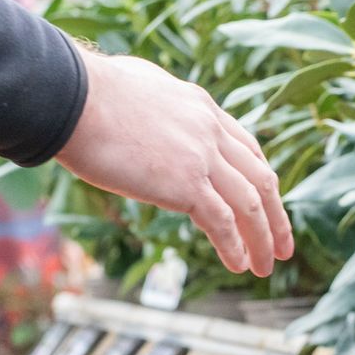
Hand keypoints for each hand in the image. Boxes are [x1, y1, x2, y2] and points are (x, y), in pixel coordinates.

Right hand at [56, 49, 293, 275]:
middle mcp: (210, 130)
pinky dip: (235, 246)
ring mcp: (201, 157)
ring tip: (266, 267)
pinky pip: (223, 222)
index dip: (261, 180)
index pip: (247, 148)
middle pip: (261, 179)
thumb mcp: (139, 87)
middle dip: (278, 217)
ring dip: (263, 241)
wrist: (69, 95)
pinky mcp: (185, 183)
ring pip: (250, 205)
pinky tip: (239, 265)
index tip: (269, 203)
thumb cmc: (86, 92)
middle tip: (286, 246)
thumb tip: (150, 116)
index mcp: (201, 107)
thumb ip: (158, 105)